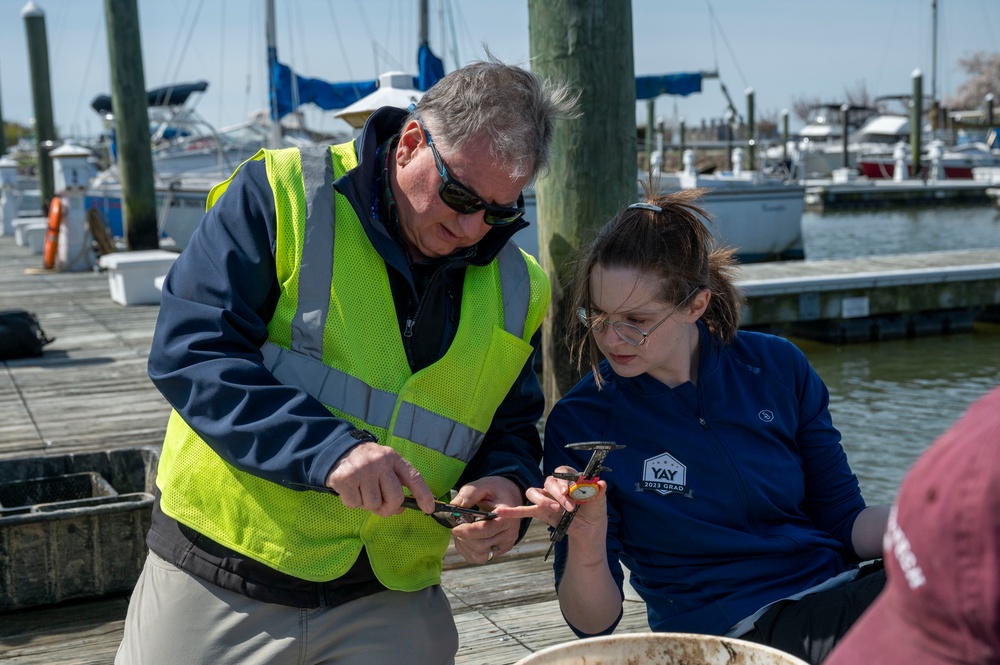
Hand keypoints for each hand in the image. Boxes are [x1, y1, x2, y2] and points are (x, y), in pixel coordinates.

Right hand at [325, 442, 435, 515]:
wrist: (338, 451)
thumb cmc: (367, 463)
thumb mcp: (385, 464)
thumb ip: (395, 482)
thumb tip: (401, 508)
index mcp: (393, 458)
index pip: (413, 477)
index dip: (423, 494)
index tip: (428, 509)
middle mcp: (380, 462)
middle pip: (394, 498)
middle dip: (388, 508)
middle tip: (379, 505)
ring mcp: (362, 470)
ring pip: (373, 504)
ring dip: (367, 504)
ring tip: (361, 489)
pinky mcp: (345, 479)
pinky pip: (355, 504)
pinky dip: (352, 502)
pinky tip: (350, 489)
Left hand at [449, 476, 522, 563]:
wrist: (510, 497)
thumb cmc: (496, 491)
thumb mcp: (484, 485)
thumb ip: (470, 493)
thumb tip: (455, 506)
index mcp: (507, 518)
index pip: (486, 530)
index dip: (468, 532)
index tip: (454, 528)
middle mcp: (509, 535)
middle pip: (481, 545)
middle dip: (464, 538)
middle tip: (456, 526)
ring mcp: (504, 545)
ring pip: (480, 555)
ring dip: (464, 545)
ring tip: (460, 531)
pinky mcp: (498, 551)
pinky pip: (480, 558)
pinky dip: (467, 550)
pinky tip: (465, 539)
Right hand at [494, 466, 608, 539]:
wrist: (589, 531)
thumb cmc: (594, 512)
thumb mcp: (600, 504)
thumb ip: (599, 493)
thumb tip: (602, 483)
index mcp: (570, 479)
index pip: (562, 471)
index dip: (565, 479)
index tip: (572, 490)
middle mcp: (556, 486)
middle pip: (548, 481)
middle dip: (558, 493)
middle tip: (570, 506)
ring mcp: (547, 498)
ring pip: (535, 492)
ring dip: (543, 500)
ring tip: (554, 510)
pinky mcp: (541, 512)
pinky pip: (525, 510)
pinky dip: (513, 511)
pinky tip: (500, 512)